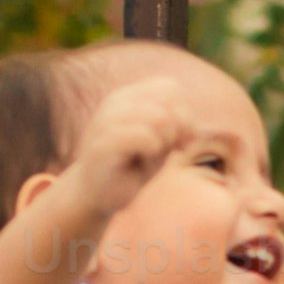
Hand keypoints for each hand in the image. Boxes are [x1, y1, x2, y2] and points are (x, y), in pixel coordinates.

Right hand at [47, 67, 231, 236]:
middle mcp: (114, 103)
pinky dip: (154, 149)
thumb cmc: (131, 169)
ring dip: (164, 141)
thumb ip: (177, 128)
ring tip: (150, 156)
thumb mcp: (162, 145)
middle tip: (163, 151)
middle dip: (176, 129)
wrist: (95, 196)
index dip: (182, 113)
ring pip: (159, 116)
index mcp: (127, 97)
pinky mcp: (102, 144)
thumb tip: (189, 127)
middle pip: (169, 101)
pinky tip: (144, 159)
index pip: (170, 87)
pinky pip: (144, 135)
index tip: (176, 140)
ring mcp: (105, 120)